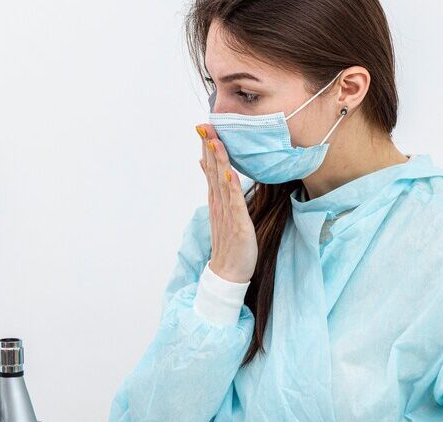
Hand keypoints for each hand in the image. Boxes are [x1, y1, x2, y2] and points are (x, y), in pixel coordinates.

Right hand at [197, 125, 256, 283]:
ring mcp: (226, 213)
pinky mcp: (237, 224)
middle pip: (213, 170)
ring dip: (218, 161)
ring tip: (214, 142)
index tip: (204, 128)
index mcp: (216, 200)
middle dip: (209, 148)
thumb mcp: (221, 212)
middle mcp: (218, 204)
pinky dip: (230, 187)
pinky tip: (229, 173)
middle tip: (204, 126)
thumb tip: (207, 166)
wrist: (228, 272)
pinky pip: (234, 203)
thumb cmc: (228, 243)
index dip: (207, 148)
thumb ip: (215, 189)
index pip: (211, 169)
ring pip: (221, 182)